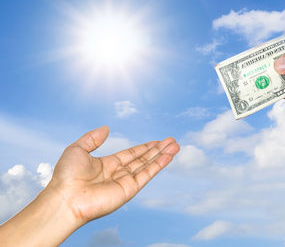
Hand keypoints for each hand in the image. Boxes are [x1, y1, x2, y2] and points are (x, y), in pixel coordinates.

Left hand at [0, 126, 179, 246]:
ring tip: (176, 146)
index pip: (131, 154)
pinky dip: (158, 165)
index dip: (144, 147)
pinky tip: (168, 156)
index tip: (157, 141)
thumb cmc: (66, 176)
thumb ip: (93, 138)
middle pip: (143, 159)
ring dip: (162, 155)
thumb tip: (107, 128)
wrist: (65, 198)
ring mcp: (125, 182)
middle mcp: (118, 174)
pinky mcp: (129, 190)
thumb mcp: (77, 149)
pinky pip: (147, 174)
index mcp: (106, 165)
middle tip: (172, 141)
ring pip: (148, 165)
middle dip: (158, 150)